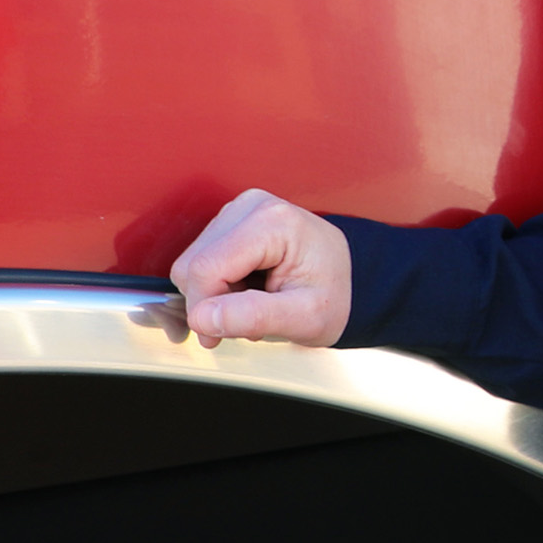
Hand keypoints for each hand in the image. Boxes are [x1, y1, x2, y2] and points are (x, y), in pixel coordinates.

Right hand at [171, 189, 353, 346]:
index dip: (204, 309)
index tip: (218, 336)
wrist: (351, 282)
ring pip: (192, 263)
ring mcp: (240, 210)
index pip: (206, 268)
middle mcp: (253, 206)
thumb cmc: (335, 297)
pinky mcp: (231, 221)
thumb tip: (202, 318)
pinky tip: (246, 290)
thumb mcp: (306, 318)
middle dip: (212, 302)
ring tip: (255, 302)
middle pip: (193, 265)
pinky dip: (216, 284)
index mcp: (274, 222)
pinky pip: (200, 260)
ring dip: (215, 294)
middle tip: (250, 319)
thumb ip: (254, 316)